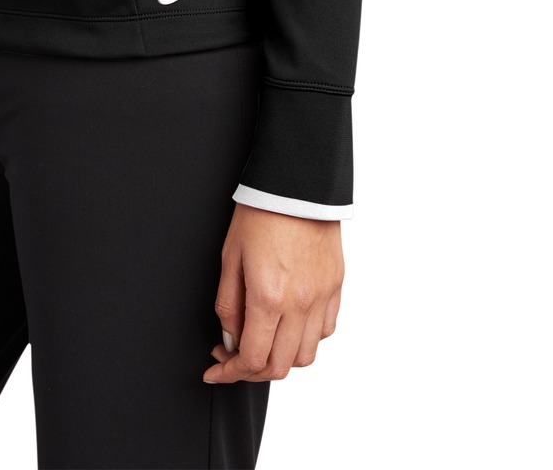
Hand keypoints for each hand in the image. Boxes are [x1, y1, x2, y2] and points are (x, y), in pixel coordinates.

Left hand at [204, 203, 343, 382]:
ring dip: (280, 358)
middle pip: (280, 367)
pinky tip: (288, 323)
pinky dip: (305, 338)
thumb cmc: (259, 212)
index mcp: (269, 296)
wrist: (296, 182)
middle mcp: (300, 303)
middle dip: (252, 371)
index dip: (230, 372)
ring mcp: (322, 296)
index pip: (252, 359)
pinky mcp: (336, 286)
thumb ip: (229, 305)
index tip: (216, 368)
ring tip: (262, 339)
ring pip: (305, 355)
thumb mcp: (230, 257)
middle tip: (234, 356)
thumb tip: (230, 340)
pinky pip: (325, 330)